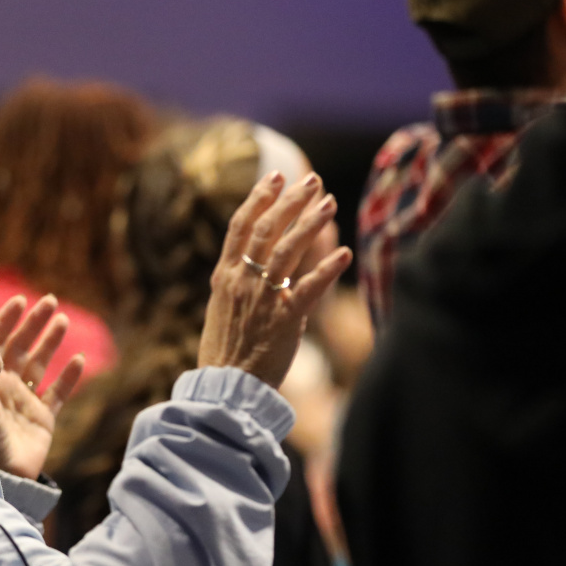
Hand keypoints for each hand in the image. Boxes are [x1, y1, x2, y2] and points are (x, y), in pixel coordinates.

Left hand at [0, 294, 84, 478]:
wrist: (2, 475)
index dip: (8, 321)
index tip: (18, 300)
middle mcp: (7, 387)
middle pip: (23, 348)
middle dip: (34, 323)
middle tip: (49, 300)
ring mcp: (26, 401)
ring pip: (41, 364)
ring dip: (52, 342)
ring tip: (62, 320)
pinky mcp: (44, 418)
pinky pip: (59, 393)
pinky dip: (69, 378)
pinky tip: (79, 360)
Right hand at [198, 172, 352, 387]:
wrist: (225, 388)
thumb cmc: (224, 352)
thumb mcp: (221, 309)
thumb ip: (238, 283)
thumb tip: (254, 265)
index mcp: (224, 276)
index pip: (240, 226)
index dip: (258, 198)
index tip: (276, 177)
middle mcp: (241, 281)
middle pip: (266, 229)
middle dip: (290, 201)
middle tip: (312, 179)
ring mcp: (262, 298)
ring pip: (288, 250)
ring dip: (311, 223)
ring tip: (330, 202)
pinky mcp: (284, 319)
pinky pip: (309, 288)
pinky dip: (327, 268)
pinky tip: (345, 252)